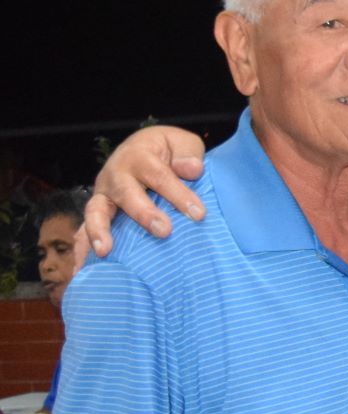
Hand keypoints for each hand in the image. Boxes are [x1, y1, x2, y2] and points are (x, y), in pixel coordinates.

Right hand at [86, 127, 207, 255]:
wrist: (143, 149)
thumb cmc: (168, 151)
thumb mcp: (181, 143)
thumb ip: (188, 153)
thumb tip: (193, 169)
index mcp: (139, 157)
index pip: (159, 176)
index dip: (178, 194)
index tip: (198, 213)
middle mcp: (116, 175)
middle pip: (126, 193)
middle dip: (143, 213)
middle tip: (163, 230)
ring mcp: (104, 195)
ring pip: (96, 211)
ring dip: (98, 231)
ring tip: (104, 251)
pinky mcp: (98, 212)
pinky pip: (84, 230)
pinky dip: (83, 248)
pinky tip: (82, 270)